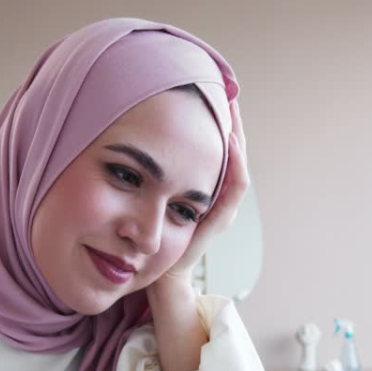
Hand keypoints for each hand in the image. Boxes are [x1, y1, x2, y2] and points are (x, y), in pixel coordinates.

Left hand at [156, 100, 249, 287]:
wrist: (158, 280)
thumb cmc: (151, 243)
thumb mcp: (150, 198)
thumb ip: (151, 175)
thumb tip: (134, 135)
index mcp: (202, 189)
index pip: (217, 147)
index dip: (216, 120)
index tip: (209, 90)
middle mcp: (216, 197)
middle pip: (232, 150)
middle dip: (230, 120)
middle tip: (226, 90)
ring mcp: (220, 209)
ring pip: (237, 164)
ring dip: (235, 135)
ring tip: (231, 108)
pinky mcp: (216, 221)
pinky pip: (234, 188)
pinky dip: (233, 162)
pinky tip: (228, 141)